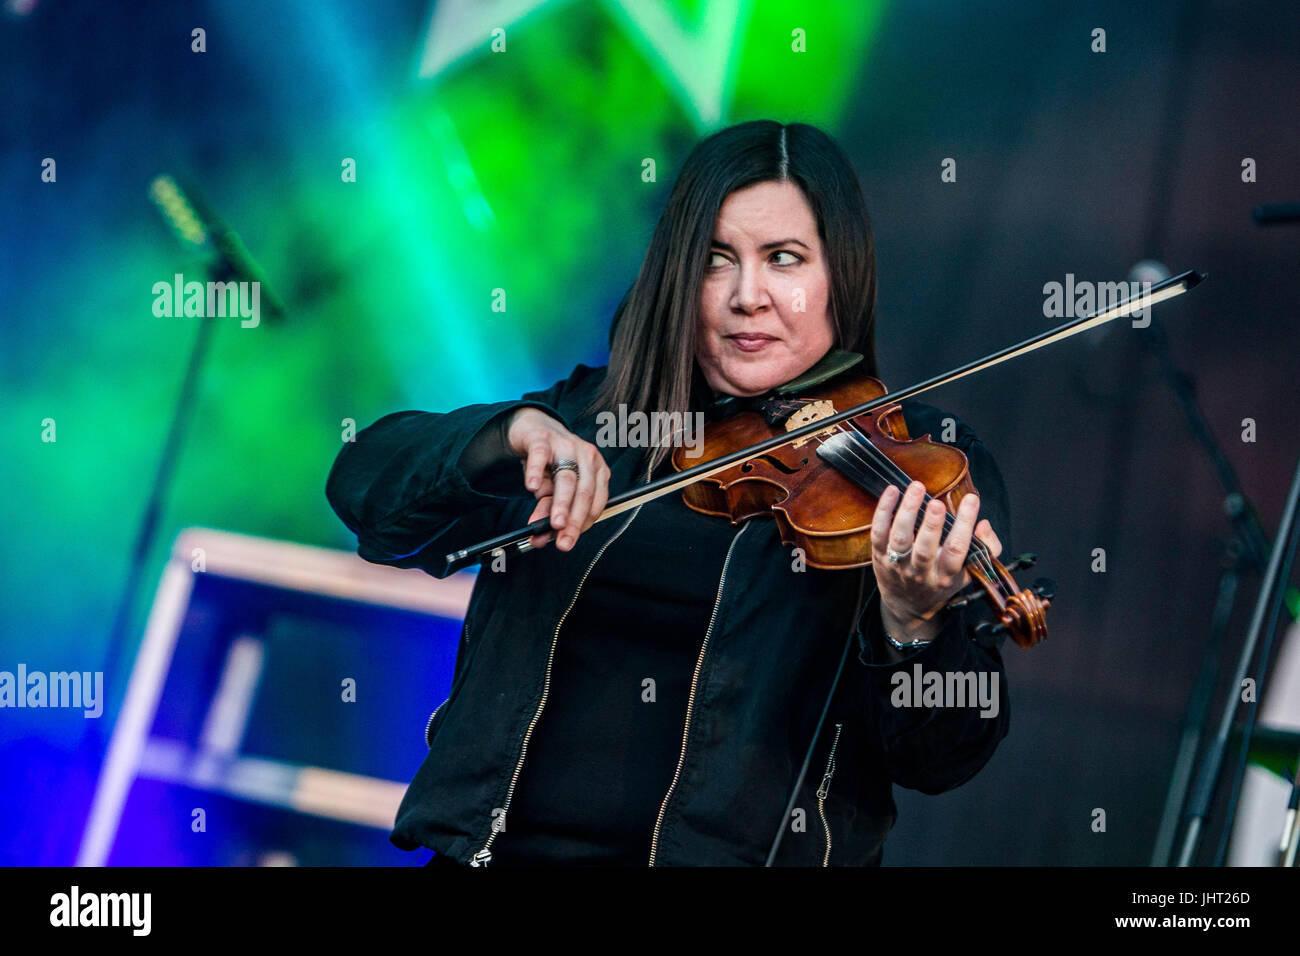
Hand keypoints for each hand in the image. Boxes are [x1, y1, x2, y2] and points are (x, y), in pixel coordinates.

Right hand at [505, 408, 611, 551]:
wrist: (533, 429)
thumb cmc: (549, 463)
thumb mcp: (552, 488)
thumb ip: (549, 509)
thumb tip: (540, 536)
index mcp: (597, 471)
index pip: (596, 501)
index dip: (583, 523)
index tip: (569, 540)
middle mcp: (587, 457)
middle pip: (584, 492)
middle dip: (574, 520)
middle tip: (564, 542)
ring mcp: (566, 445)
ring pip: (567, 477)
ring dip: (561, 504)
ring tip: (553, 523)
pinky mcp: (542, 438)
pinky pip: (540, 455)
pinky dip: (536, 472)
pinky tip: (532, 487)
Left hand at [871, 480, 1002, 641]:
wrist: (907, 604)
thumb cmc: (941, 581)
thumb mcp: (970, 572)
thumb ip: (986, 548)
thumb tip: (984, 524)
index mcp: (946, 575)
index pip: (957, 550)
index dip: (964, 525)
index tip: (972, 500)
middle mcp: (920, 572)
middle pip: (925, 549)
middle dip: (931, 525)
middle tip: (937, 503)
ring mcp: (898, 564)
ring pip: (900, 539)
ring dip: (907, 512)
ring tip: (917, 487)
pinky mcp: (879, 555)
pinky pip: (878, 532)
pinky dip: (883, 511)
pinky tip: (892, 491)